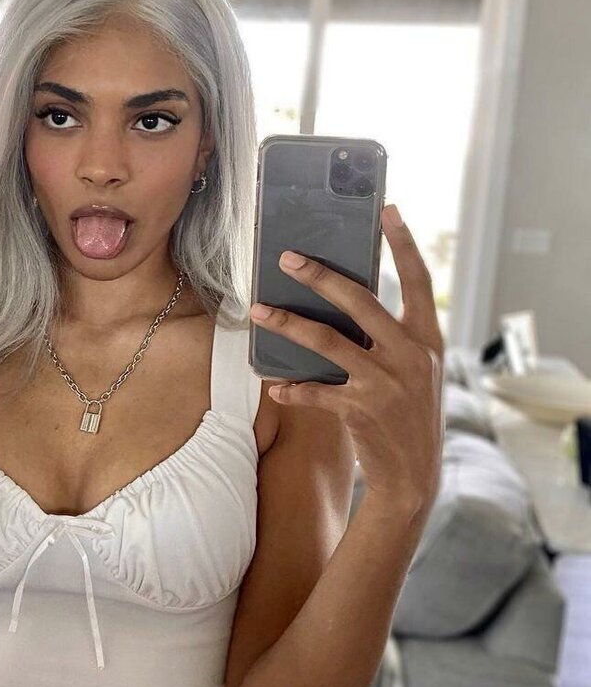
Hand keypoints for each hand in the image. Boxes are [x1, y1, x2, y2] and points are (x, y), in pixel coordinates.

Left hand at [249, 202, 444, 512]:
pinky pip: (314, 390)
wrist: (413, 477)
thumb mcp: (414, 372)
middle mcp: (410, 356)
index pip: (419, 281)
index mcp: (427, 339)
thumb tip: (347, 302)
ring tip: (258, 309)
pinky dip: (291, 387)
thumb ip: (391, 339)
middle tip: (287, 257)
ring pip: (327, 341)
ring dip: (287, 323)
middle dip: (320, 276)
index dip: (404, 244)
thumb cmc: (408, 416)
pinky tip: (273, 383)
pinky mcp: (360, 410)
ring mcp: (386, 383)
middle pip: (361, 302)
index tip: (388, 209)